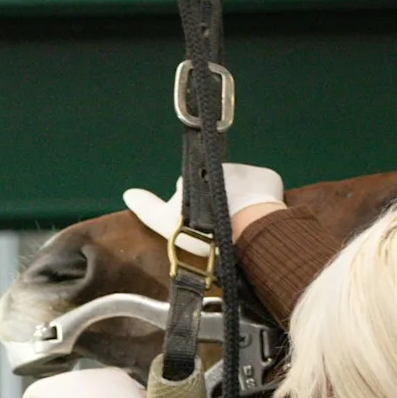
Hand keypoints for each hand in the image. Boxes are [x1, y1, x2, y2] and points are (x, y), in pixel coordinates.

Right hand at [123, 163, 285, 246]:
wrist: (244, 230)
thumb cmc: (202, 229)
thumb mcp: (165, 222)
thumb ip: (146, 208)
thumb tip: (128, 193)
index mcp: (193, 177)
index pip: (187, 187)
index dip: (190, 205)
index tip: (197, 222)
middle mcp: (217, 167)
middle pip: (215, 186)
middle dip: (217, 201)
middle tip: (221, 227)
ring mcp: (246, 170)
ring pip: (240, 186)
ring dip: (240, 200)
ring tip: (242, 225)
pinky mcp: (268, 176)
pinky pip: (263, 187)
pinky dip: (263, 199)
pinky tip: (261, 215)